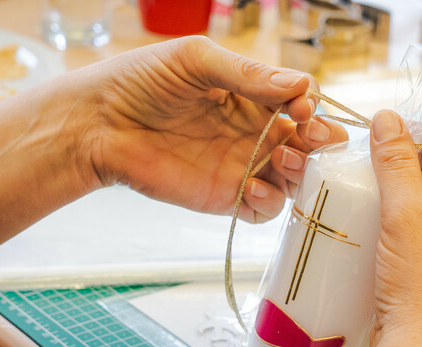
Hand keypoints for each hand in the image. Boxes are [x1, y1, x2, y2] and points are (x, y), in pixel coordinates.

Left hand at [73, 36, 346, 222]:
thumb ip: (248, 75)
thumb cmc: (143, 81)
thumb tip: (299, 87)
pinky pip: (264, 209)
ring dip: (300, 173)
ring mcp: (243, 166)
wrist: (101, 124)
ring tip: (278, 159)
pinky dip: (269, 203)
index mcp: (253, 95)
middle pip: (308, 144)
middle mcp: (255, 132)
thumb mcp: (196, 61)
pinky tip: (251, 187)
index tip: (300, 108)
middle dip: (320, 143)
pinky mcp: (226, 197)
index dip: (311, 106)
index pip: (303, 102)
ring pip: (294, 179)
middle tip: (309, 138)